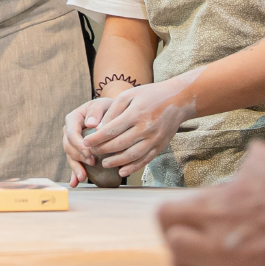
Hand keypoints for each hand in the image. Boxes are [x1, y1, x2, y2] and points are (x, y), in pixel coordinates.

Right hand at [64, 97, 114, 178]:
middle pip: (69, 146)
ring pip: (70, 156)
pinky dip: (74, 173)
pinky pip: (74, 163)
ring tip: (83, 177)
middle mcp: (70, 130)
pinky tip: (75, 183)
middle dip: (79, 156)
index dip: (79, 144)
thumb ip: (96, 111)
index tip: (90, 152)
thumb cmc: (108, 107)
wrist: (112, 113)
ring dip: (76, 167)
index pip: (71, 133)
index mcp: (73, 118)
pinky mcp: (78, 151)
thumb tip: (90, 124)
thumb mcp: (103, 104)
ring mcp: (73, 142)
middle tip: (92, 162)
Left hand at [80, 77, 198, 175]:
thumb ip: (113, 111)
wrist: (178, 100)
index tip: (86, 142)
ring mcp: (154, 139)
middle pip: (119, 144)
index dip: (97, 138)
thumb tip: (99, 128)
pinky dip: (133, 168)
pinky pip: (145, 160)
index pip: (111, 130)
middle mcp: (146, 128)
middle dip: (103, 150)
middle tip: (92, 153)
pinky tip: (122, 171)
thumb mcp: (129, 96)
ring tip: (104, 163)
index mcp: (136, 114)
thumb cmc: (150, 95)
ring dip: (116, 162)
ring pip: (132, 155)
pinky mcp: (160, 146)